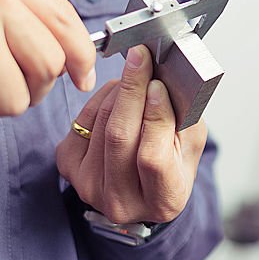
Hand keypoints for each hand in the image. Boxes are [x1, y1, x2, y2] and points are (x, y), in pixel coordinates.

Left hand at [56, 45, 207, 224]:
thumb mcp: (190, 146)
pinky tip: (118, 93)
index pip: (153, 158)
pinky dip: (102, 97)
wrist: (140, 189)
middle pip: (119, 136)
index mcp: (163, 201)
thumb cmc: (170, 165)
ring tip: (136, 74)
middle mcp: (121, 202)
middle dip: (132, 90)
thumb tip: (159, 82)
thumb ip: (181, 118)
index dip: (155, 117)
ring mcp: (89, 186)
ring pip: (101, 122)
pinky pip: (83, 119)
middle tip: (141, 58)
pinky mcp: (68, 167)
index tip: (158, 85)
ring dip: (119, 89)